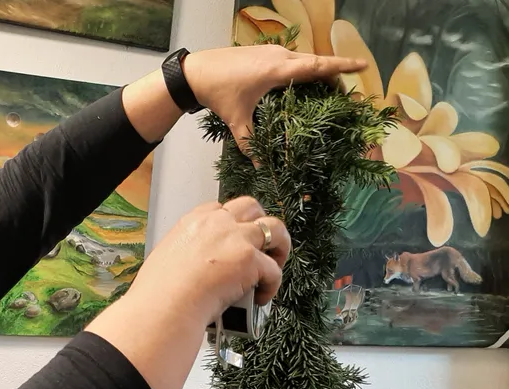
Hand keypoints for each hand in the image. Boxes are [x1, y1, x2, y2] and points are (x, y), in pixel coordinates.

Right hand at [128, 196, 290, 326]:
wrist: (165, 307)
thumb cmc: (160, 292)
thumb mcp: (167, 258)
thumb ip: (188, 254)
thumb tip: (198, 268)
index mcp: (193, 222)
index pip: (222, 208)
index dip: (234, 223)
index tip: (235, 239)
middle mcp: (217, 223)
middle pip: (251, 207)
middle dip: (260, 225)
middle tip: (260, 248)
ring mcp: (236, 238)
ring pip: (275, 229)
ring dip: (279, 247)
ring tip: (274, 265)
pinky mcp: (250, 259)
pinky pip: (275, 271)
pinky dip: (272, 286)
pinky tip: (260, 298)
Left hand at [183, 45, 365, 152]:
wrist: (194, 71)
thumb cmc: (217, 93)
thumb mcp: (236, 120)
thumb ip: (250, 143)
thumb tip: (259, 166)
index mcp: (277, 70)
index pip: (317, 66)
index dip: (342, 67)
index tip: (363, 66)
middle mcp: (278, 56)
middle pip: (315, 63)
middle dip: (332, 75)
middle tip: (344, 92)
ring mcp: (270, 51)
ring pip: (302, 59)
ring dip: (315, 71)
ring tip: (326, 89)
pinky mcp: (262, 51)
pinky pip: (289, 58)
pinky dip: (299, 68)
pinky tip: (298, 84)